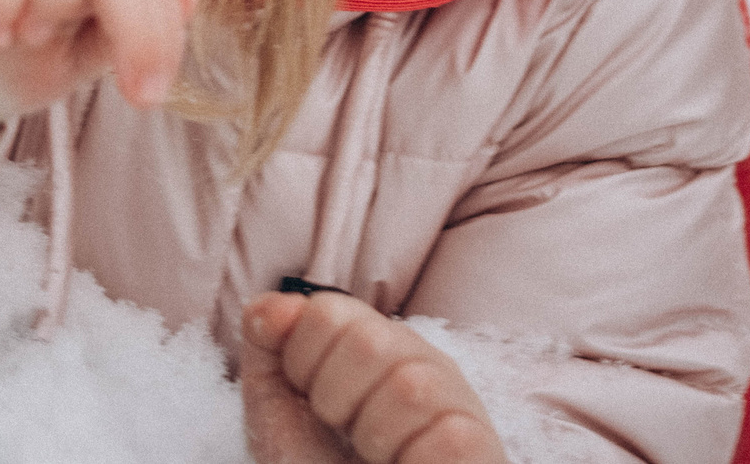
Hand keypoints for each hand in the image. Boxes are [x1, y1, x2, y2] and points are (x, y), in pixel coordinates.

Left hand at [240, 291, 507, 463]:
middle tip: (347, 434)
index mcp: (374, 340)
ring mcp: (458, 400)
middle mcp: (422, 359)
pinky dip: (412, 461)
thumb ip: (268, 343)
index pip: (326, 311)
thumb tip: (278, 302)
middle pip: (366, 341)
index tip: (315, 404)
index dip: (302, 364)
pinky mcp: (480, 446)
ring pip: (409, 388)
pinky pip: (447, 438)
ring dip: (374, 437)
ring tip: (379, 456)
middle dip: (335, 400)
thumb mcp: (280, 406)